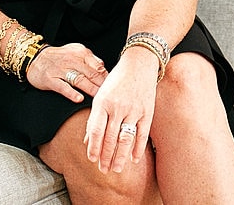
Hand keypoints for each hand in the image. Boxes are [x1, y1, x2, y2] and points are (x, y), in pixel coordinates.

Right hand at [25, 43, 107, 102]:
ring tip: (99, 98)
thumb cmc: (59, 57)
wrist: (35, 57)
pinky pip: (62, 87)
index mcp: (81, 53)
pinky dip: (71, 93)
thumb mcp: (76, 51)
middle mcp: (72, 60)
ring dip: (91, 89)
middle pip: (91, 74)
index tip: (114, 88)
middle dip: (102, 85)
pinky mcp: (50, 79)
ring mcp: (61, 70)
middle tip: (111, 96)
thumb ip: (91, 59)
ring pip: (79, 80)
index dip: (107, 78)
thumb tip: (104, 68)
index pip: (98, 67)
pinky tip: (79, 99)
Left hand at [83, 47, 159, 172]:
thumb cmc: (117, 80)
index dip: (93, 147)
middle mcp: (117, 107)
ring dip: (120, 157)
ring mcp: (133, 110)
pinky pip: (142, 134)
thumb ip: (94, 118)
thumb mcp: (101, 95)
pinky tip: (134, 159)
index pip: (95, 131)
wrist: (139, 64)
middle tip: (104, 170)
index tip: (92, 160)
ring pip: (125, 139)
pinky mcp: (147, 111)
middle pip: (110, 138)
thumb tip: (86, 140)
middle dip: (106, 157)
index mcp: (102, 103)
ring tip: (117, 169)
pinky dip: (138, 148)